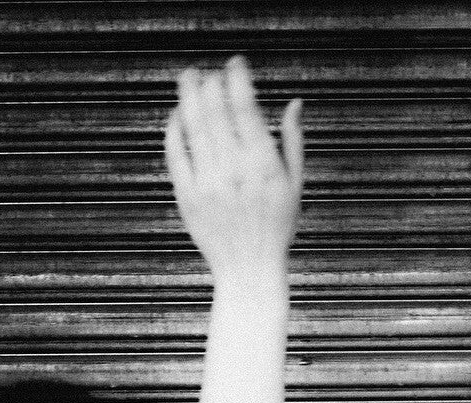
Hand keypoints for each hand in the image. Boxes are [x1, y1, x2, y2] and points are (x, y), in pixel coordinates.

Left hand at [164, 56, 302, 280]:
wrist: (249, 270)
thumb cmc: (276, 228)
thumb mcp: (294, 186)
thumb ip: (293, 143)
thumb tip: (295, 104)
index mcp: (263, 165)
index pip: (245, 108)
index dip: (237, 78)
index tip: (234, 64)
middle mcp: (234, 171)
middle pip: (215, 111)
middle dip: (210, 84)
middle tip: (207, 72)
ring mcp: (208, 183)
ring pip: (193, 126)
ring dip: (189, 96)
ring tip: (188, 78)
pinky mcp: (187, 196)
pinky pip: (176, 153)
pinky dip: (175, 129)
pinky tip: (177, 115)